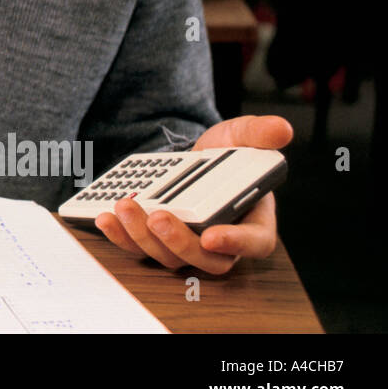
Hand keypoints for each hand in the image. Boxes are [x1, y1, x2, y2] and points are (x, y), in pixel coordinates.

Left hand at [95, 115, 292, 273]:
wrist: (189, 157)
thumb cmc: (222, 154)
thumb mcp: (239, 136)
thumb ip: (258, 133)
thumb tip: (281, 129)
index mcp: (253, 220)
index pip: (255, 242)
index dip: (237, 244)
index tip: (213, 236)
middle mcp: (221, 241)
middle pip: (206, 260)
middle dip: (179, 242)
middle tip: (158, 217)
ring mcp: (187, 244)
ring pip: (169, 257)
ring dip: (143, 237)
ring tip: (125, 207)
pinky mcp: (157, 241)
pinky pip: (139, 248)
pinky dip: (121, 236)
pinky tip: (106, 217)